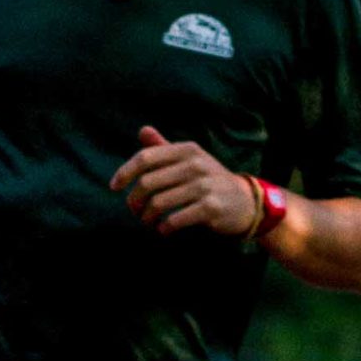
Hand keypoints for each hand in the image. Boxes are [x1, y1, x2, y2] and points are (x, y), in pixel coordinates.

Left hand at [108, 126, 257, 235]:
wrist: (246, 202)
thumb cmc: (210, 180)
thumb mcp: (191, 159)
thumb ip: (165, 147)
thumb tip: (142, 130)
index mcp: (186, 150)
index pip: (145, 158)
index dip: (125, 172)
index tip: (114, 187)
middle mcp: (195, 164)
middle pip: (148, 183)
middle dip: (135, 201)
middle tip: (135, 211)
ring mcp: (204, 186)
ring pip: (159, 203)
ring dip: (147, 217)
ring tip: (148, 221)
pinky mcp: (210, 208)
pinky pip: (175, 220)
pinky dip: (164, 228)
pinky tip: (164, 230)